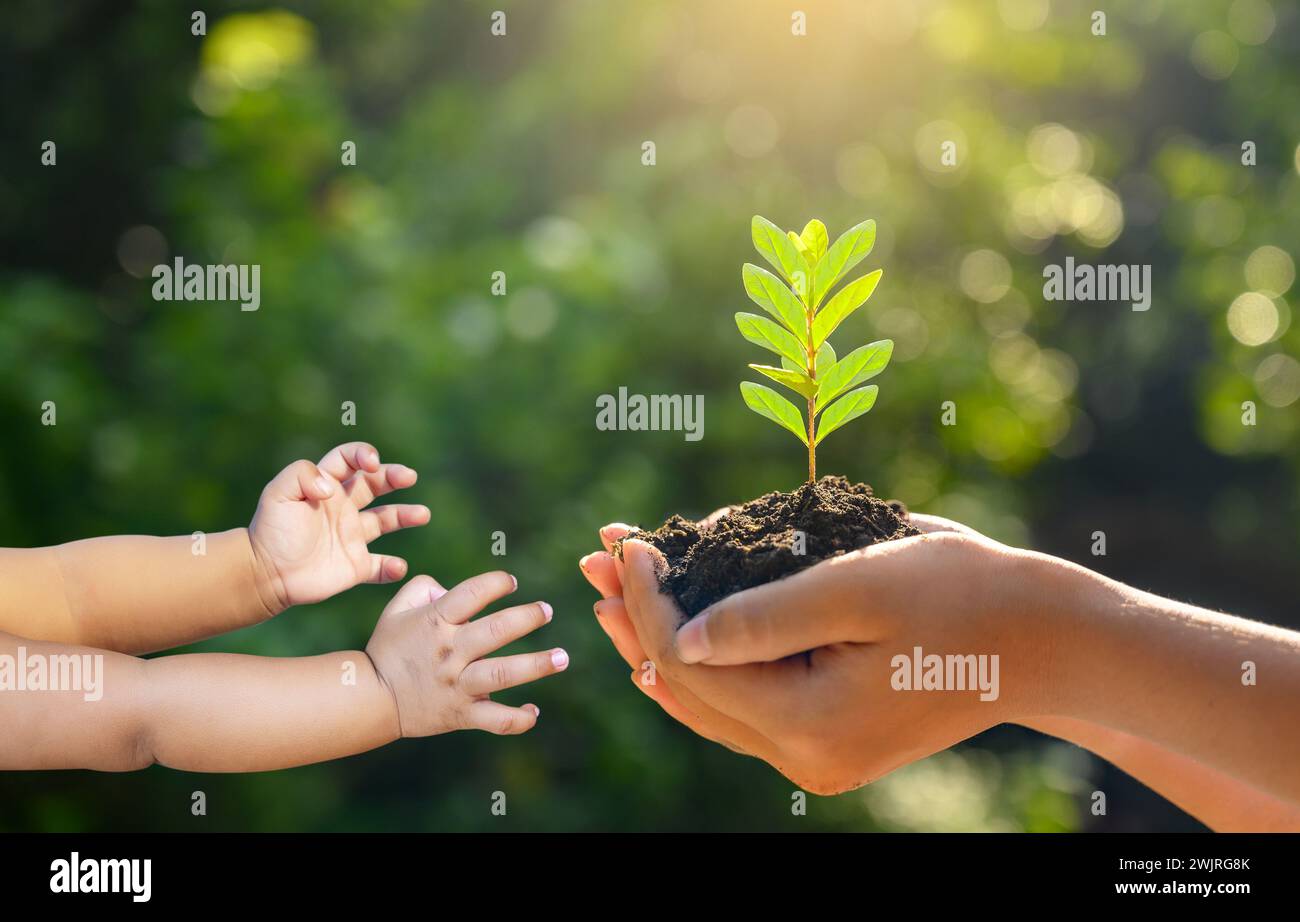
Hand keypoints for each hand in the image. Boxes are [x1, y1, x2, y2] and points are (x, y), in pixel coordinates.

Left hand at [248, 442, 430, 612]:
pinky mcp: (355, 566)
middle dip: (394, 476)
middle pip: (375, 484)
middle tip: (409, 476)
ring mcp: (352, 537)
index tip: (372, 463)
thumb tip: (331, 487)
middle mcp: (343, 508)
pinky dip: (392, 568)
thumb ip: (302, 476)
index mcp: (326, 486)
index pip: (349, 460)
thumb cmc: (270, 531)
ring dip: (405, 515)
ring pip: (386, 520)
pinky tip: (399, 567)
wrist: (264, 573)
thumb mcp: (277, 494)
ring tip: (422, 514)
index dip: (363, 454)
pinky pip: (380, 566)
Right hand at [365, 571, 567, 736]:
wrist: (369, 698)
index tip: (510, 582)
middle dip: (527, 618)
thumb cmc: (388, 647)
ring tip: (562, 658)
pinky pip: (494, 720)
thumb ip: (425, 587)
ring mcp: (457, 684)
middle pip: (495, 631)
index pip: (472, 594)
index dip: (496, 583)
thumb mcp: (397, 608)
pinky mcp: (461, 714)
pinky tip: (534, 711)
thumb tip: (455, 588)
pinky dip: (517, 719)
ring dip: (536, 666)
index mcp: (435, 622)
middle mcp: (450, 652)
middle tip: (546, 611)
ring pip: (502, 675)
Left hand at [590, 519, 1055, 793]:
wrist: (1042, 639)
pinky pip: (745, 705)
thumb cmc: (960, 594)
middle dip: (638, 618)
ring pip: (711, 702)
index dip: (649, 599)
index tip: (625, 541)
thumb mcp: (858, 586)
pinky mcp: (830, 738)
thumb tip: (679, 637)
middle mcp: (805, 755)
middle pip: (689, 688)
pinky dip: (707, 662)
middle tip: (594, 561)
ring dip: (662, 641)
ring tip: (617, 590)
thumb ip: (763, 615)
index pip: (691, 662)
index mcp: (809, 724)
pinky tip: (675, 632)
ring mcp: (818, 754)